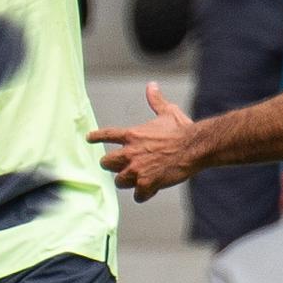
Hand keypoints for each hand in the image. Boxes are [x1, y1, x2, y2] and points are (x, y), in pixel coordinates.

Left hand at [90, 80, 197, 200]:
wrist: (194, 146)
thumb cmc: (182, 129)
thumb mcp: (167, 111)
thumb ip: (156, 101)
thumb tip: (152, 86)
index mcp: (132, 135)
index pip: (107, 135)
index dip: (96, 137)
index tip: (89, 138)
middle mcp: (130, 153)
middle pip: (106, 163)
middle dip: (110, 165)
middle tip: (117, 167)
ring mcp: (137, 170)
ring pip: (119, 181)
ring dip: (126, 182)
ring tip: (134, 182)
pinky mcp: (147, 183)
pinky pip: (138, 195)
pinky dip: (143, 195)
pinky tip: (148, 192)